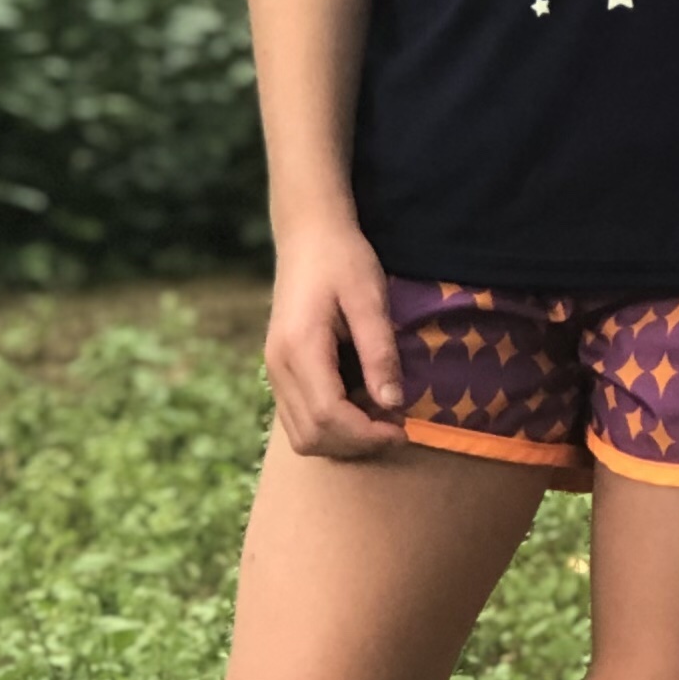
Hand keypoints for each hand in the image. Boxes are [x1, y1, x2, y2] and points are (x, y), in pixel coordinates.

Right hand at [263, 222, 411, 456]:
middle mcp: (278, 367)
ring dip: (344, 440)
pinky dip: (331, 427)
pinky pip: (299, 419)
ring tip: (380, 417)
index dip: (368, 434)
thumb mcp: (370, 299)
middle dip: (357, 444)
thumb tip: (393, 404)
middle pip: (312, 436)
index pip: (329, 416)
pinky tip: (360, 405)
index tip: (404, 429)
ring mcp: (275, 372)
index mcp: (300, 348)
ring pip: (302, 435)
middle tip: (397, 427)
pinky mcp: (280, 372)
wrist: (308, 236)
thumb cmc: (343, 260)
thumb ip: (380, 352)